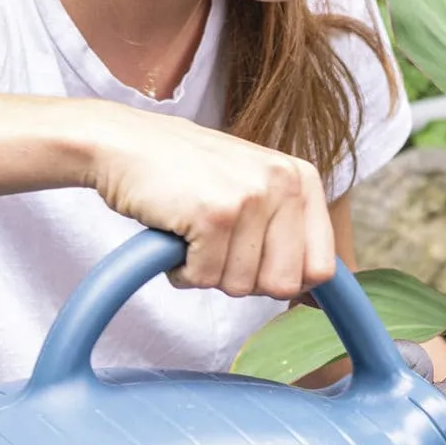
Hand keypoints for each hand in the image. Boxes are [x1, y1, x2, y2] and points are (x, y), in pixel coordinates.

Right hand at [78, 102, 335, 297]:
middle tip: (217, 245)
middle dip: (244, 279)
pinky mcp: (213, 215)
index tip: (253, 259)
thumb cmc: (189, 174)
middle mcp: (284, 184)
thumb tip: (316, 301)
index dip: (282, 279)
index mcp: (303, 180)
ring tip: (193, 231)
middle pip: (283, 286)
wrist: (124, 143)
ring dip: (208, 271)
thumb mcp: (254, 191)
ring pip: (240, 286)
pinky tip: (175, 233)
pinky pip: (204, 278)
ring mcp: (250, 198)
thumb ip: (291, 238)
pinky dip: (182, 270)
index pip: (321, 269)